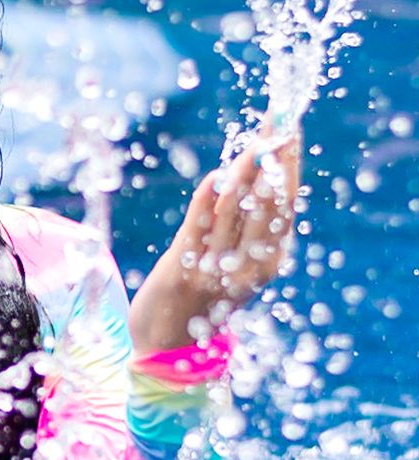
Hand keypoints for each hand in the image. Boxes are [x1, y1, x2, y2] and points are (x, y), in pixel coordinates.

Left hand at [129, 129, 299, 355]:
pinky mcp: (184, 269)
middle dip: (274, 158)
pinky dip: (208, 199)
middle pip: (268, 201)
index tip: (291, 126)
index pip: (287, 202)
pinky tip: (217, 175)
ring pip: (236, 210)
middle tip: (277, 120)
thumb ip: (248, 219)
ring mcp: (218, 268)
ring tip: (253, 140)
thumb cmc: (203, 288)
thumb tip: (257, 164)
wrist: (167, 339)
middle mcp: (251, 266)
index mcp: (270, 260)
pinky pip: (199, 226)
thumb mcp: (235, 256)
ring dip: (245, 171)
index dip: (290, 163)